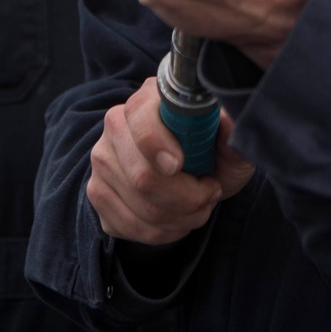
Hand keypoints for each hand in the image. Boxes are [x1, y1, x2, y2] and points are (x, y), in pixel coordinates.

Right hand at [87, 79, 253, 244]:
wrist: (199, 171)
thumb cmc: (214, 148)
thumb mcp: (232, 136)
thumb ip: (232, 128)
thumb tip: (228, 121)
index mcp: (149, 99)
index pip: (140, 121)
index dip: (158, 146)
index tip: (180, 165)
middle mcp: (116, 126)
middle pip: (142, 177)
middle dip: (187, 197)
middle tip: (210, 192)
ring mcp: (103, 161)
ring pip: (141, 208)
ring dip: (182, 217)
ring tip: (199, 205)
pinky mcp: (98, 193)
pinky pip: (131, 227)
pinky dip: (165, 232)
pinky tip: (179, 217)